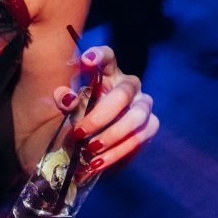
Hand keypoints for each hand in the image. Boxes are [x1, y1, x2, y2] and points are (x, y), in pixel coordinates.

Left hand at [53, 46, 157, 177]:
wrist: (95, 141)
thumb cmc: (83, 115)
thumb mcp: (71, 108)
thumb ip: (66, 101)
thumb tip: (66, 98)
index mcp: (109, 73)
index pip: (108, 57)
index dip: (100, 55)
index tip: (86, 60)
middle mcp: (129, 85)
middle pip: (123, 94)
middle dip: (100, 116)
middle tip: (79, 133)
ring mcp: (144, 104)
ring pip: (136, 117)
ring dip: (112, 135)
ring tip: (90, 149)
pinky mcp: (151, 125)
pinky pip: (140, 137)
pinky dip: (118, 151)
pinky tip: (99, 162)